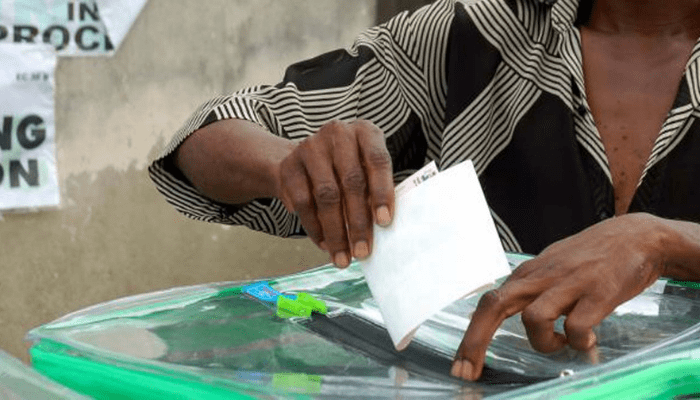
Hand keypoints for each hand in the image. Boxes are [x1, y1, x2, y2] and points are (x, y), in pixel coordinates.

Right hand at [276, 120, 394, 266]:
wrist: (305, 160)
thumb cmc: (348, 169)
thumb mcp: (366, 170)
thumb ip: (374, 191)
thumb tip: (382, 229)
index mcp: (365, 132)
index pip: (377, 161)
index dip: (382, 192)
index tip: (384, 223)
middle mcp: (338, 134)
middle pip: (351, 181)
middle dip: (358, 222)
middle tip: (362, 251)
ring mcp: (311, 147)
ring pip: (326, 196)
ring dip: (336, 232)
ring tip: (343, 257)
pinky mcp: (289, 164)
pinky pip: (303, 202)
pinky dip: (315, 228)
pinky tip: (324, 244)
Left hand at [452, 213, 669, 379]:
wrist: (638, 237)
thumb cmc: (592, 256)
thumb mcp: (552, 267)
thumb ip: (530, 288)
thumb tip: (506, 311)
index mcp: (528, 273)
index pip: (488, 302)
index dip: (471, 334)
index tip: (460, 365)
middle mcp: (541, 276)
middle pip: (495, 306)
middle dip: (475, 341)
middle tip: (466, 371)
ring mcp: (569, 283)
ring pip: (533, 318)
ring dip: (544, 342)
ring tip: (563, 343)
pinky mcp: (598, 292)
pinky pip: (577, 327)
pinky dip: (579, 342)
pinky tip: (588, 340)